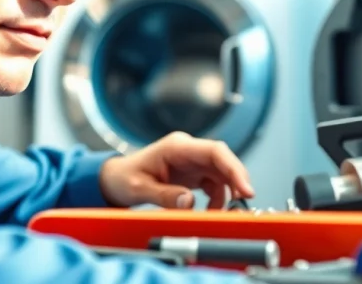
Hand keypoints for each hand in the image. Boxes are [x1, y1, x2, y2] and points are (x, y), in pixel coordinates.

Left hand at [98, 131, 255, 209]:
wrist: (115, 178)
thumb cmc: (124, 178)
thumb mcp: (139, 189)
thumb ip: (164, 195)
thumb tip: (189, 202)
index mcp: (177, 147)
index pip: (214, 151)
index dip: (234, 168)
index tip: (246, 188)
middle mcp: (188, 151)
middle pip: (223, 161)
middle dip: (237, 181)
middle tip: (245, 202)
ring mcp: (193, 161)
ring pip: (222, 173)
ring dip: (228, 192)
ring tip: (222, 213)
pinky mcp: (194, 173)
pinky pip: (215, 184)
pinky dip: (218, 198)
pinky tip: (211, 211)